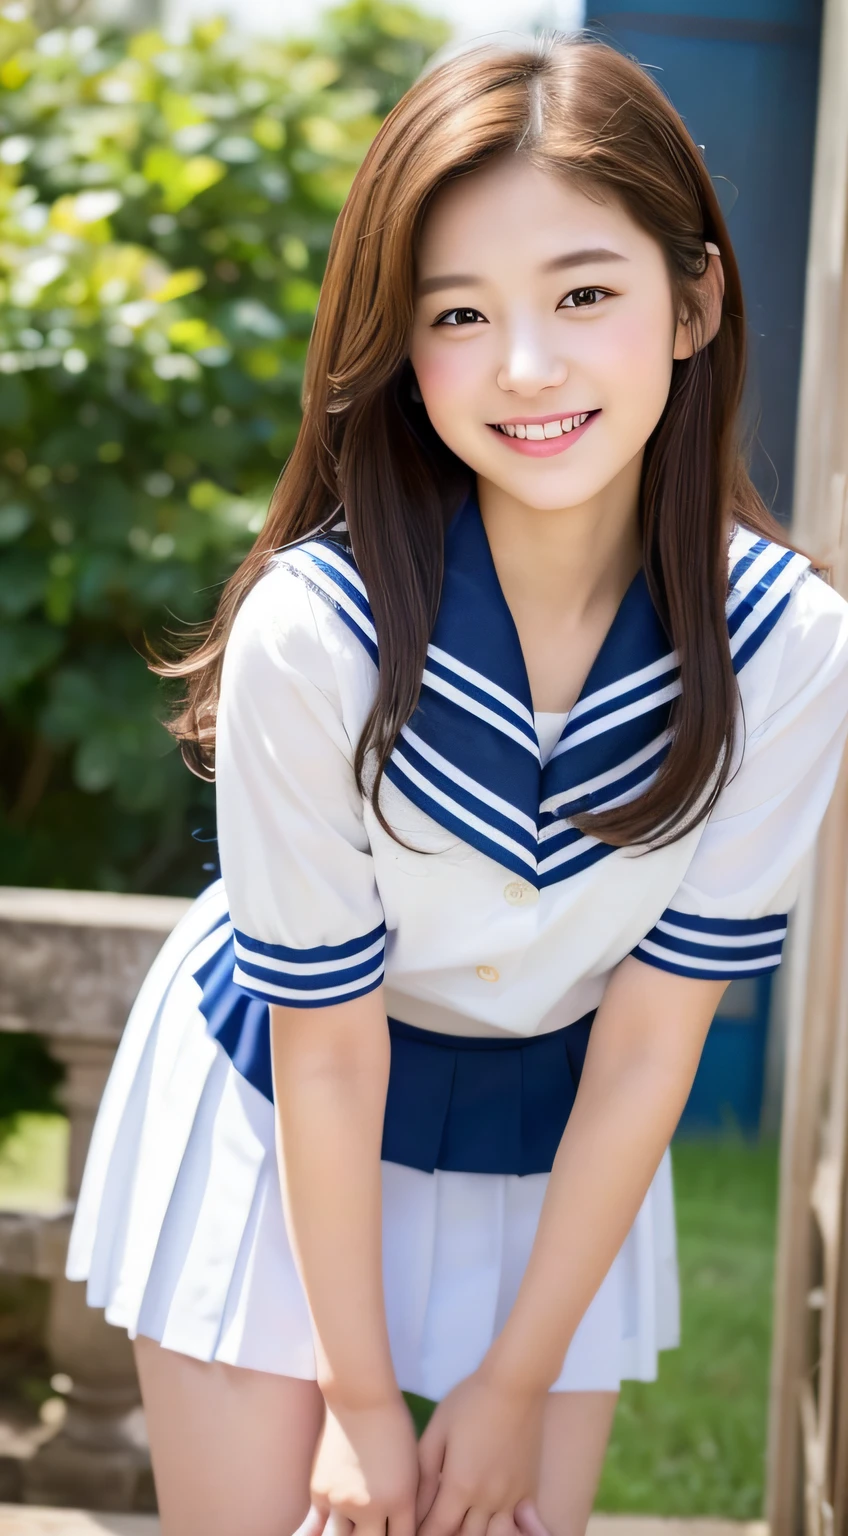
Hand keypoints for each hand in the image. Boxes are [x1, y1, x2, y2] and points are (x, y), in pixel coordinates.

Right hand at [301, 1394, 419, 1535]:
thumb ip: (407, 1504)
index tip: (398, 1534)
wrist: (359, 1397)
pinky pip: (317, 1529)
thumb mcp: (412, 1467)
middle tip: (376, 1531)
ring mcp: (341, 1501)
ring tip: (356, 1529)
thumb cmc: (394, 1427)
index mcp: (401, 1499)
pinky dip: (321, 1535)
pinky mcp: (319, 1493)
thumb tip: (402, 1530)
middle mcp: (370, 1506)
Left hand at [415, 1370, 545, 1535]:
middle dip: (448, 1535)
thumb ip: (425, 1473)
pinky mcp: (530, 1490)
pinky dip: (503, 1530)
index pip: (439, 1529)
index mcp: (461, 1486)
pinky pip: (517, 1525)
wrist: (515, 1383)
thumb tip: (414, 1506)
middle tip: (437, 1524)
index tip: (416, 1532)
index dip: (424, 1535)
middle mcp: (488, 1499)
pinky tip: (491, 1523)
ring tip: (462, 1524)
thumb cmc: (470, 1401)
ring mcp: (512, 1497)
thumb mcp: (437, 1431)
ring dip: (474, 1535)